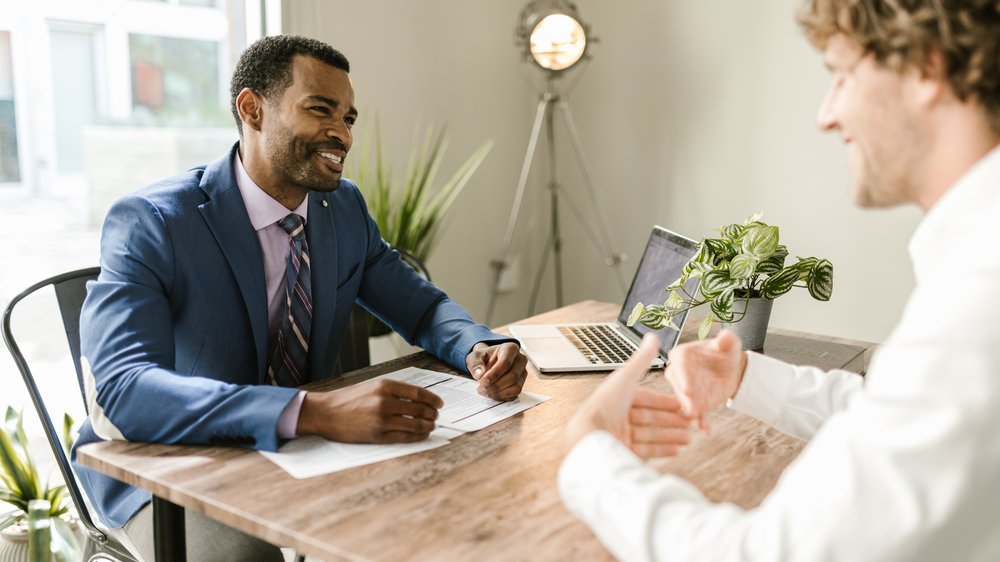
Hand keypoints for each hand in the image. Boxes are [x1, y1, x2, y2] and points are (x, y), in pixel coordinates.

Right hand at [296, 379, 443, 442]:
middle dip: (432, 414)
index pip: (419, 393)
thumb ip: (394, 391)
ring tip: (431, 426)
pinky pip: (406, 437)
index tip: (440, 403)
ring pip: (416, 424)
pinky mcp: (378, 436)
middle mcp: (386, 402)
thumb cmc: (349, 399)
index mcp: (385, 386)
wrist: (326, 413)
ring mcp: (382, 420)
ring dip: (428, 426)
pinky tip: (422, 434)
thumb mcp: (372, 386)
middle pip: (420, 409)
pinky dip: (418, 436)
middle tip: (436, 416)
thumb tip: (419, 399)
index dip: (433, 399)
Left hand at [466, 342, 528, 400]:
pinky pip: (515, 394)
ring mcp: (522, 373)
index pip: (506, 362)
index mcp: (510, 348)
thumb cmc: (483, 358)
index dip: (494, 374)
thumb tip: (479, 375)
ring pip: (516, 387)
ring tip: (485, 392)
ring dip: (499, 392)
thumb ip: (475, 364)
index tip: (482, 381)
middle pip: (512, 376)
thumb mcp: (474, 357)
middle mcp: (520, 360)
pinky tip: (491, 394)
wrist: (487, 362)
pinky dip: (502, 396)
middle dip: (495, 385)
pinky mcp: (521, 383)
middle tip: (481, 389)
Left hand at [565, 334, 691, 458]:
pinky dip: (663, 450)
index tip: (682, 405)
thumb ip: (642, 359)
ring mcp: (620, 435)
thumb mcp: (627, 378)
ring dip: (672, 436)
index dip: (665, 402)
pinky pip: (646, 450)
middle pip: (650, 418)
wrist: (590, 436)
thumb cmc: (606, 405)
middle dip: (672, 421)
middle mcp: (618, 416)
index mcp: (618, 397)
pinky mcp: (621, 451)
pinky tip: (677, 450)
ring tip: (689, 438)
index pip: (646, 399)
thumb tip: (653, 336)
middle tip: (691, 423)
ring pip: (651, 435)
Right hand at [665, 328, 747, 433]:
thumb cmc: (725, 352)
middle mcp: (678, 373)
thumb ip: (727, 340)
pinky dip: (700, 422)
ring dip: (690, 412)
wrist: (730, 369)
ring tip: (697, 421)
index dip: (683, 377)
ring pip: (685, 402)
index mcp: (682, 355)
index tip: (687, 389)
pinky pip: (696, 413)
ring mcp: (684, 390)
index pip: (679, 365)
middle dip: (685, 399)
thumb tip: (726, 336)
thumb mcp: (729, 344)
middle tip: (691, 409)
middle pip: (679, 386)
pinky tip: (706, 429)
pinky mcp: (694, 403)